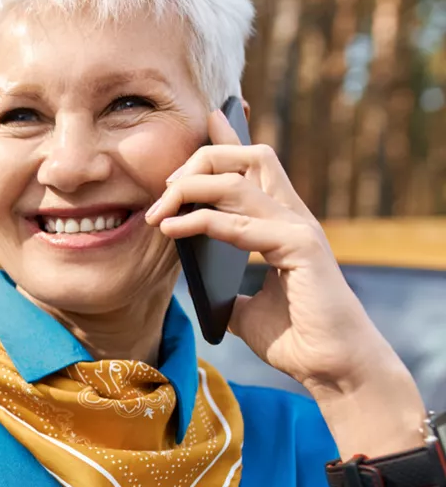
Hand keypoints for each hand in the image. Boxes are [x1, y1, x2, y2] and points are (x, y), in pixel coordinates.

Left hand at [144, 109, 406, 399]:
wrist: (329, 367)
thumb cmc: (293, 339)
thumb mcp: (242, 310)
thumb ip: (221, 291)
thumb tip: (193, 288)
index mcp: (283, 222)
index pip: (255, 165)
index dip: (229, 138)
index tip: (204, 118)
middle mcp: (293, 216)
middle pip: (249, 156)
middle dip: (200, 159)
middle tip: (163, 188)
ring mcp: (298, 229)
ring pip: (240, 181)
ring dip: (191, 188)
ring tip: (157, 211)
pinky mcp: (299, 249)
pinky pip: (239, 225)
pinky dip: (201, 223)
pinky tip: (171, 231)